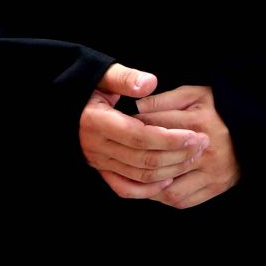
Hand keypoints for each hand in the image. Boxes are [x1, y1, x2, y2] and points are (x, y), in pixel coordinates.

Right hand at [79, 62, 208, 199]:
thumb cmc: (88, 88)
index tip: (193, 133)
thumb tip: (150, 83)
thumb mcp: (102, 75)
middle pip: (144, 159)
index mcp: (96, 121)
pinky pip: (125, 189)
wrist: (63, 106)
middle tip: (202, 143)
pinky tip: (168, 179)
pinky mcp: (101, 170)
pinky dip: (148, 189)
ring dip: (170, 169)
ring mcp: (98, 161)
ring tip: (192, 156)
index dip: (170, 138)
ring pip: (139, 175)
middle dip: (178, 153)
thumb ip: (125, 78)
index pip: (139, 136)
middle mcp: (96, 146)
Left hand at [134, 85, 240, 209]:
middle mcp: (206, 152)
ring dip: (149, 187)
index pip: (154, 129)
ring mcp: (212, 173)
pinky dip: (165, 198)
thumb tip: (137, 108)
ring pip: (171, 190)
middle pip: (159, 164)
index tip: (125, 128)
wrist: (255, 129)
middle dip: (136, 161)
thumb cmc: (219, 109)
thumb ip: (166, 99)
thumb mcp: (195, 95)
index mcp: (198, 124)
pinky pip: (184, 201)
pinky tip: (155, 188)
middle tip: (125, 156)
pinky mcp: (217, 186)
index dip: (134, 129)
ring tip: (136, 178)